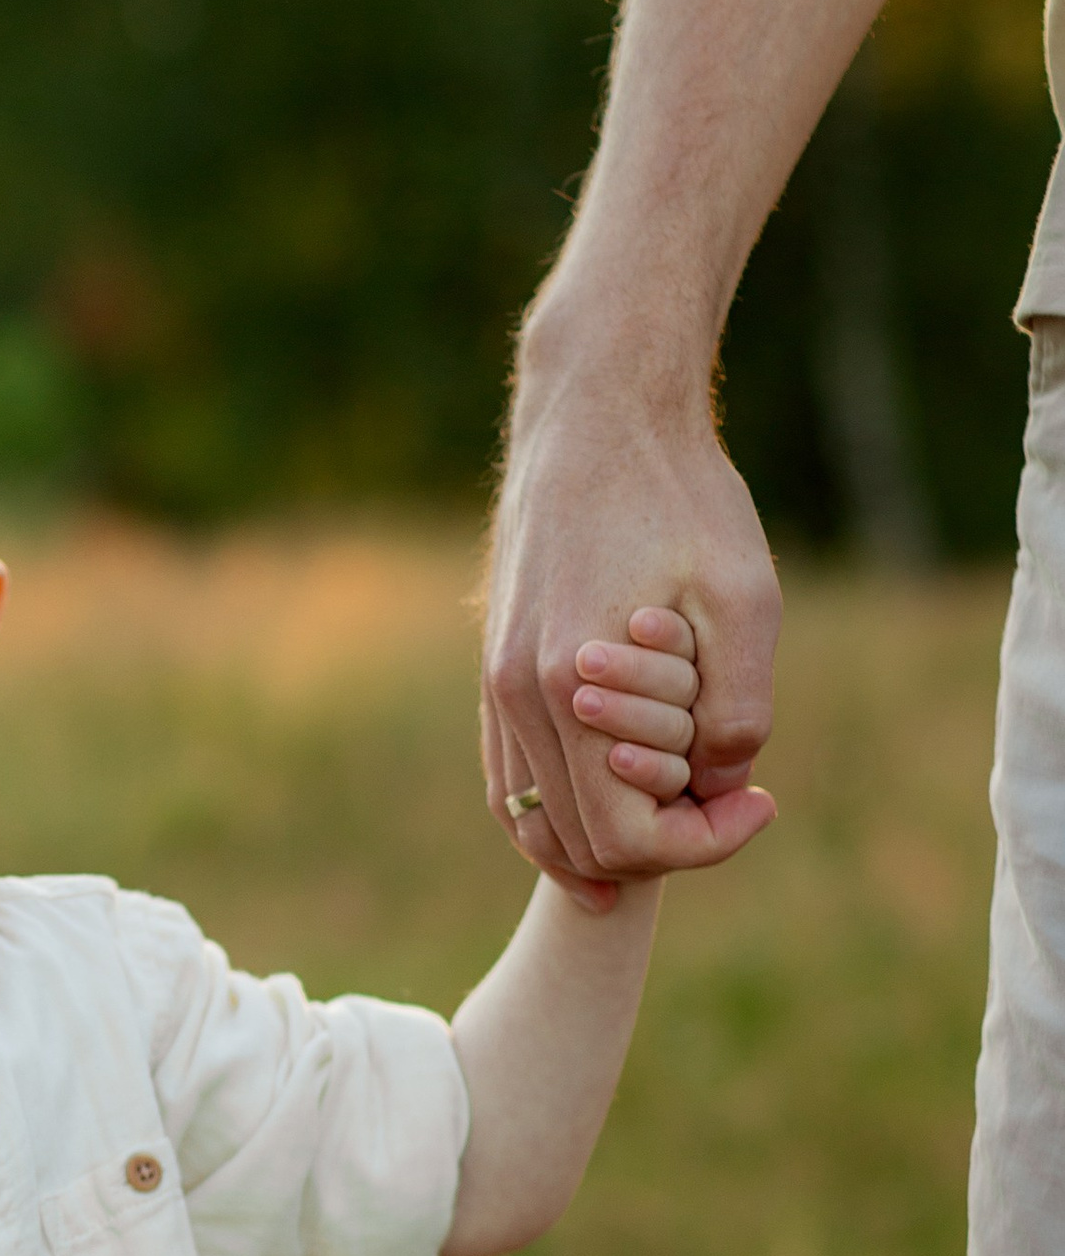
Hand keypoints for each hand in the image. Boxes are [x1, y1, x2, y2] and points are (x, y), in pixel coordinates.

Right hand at [483, 357, 779, 883]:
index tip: (761, 800)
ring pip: (533, 821)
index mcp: (568, 685)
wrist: (597, 412)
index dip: (701, 843)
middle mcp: (515, 696)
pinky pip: (510, 778)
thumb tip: (721, 783)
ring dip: (608, 838)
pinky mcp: (493, 666)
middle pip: (578, 843)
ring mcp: (494, 683)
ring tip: (681, 820)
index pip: (622, 836)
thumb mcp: (743, 597)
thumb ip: (737, 706)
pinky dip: (558, 812)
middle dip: (662, 843)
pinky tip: (611, 805)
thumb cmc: (678, 494)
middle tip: (733, 799)